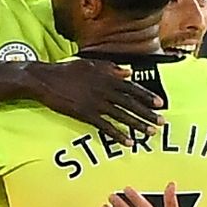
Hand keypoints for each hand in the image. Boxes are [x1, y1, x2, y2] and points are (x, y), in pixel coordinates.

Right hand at [24, 61, 162, 144]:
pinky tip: (128, 142)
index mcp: (106, 76)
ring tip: (150, 133)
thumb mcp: (90, 64)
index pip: (132, 87)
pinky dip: (118, 135)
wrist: (45, 79)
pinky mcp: (85, 114)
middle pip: (131, 103)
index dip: (147, 96)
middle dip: (147, 113)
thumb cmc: (67, 70)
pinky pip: (105, 127)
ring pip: (121, 116)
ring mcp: (95, 102)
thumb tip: (128, 72)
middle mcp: (104, 89)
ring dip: (137, 125)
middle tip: (161, 122)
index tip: (160, 104)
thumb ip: (111, 68)